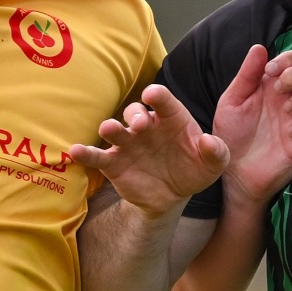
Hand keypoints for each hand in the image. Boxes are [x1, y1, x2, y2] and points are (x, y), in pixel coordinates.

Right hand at [68, 85, 229, 219]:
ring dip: (110, 127)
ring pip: (115, 130)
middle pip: (136, 112)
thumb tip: (210, 142)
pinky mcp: (114, 163)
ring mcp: (128, 143)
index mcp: (171, 119)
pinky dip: (85, 153)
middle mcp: (146, 126)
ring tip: (107, 130)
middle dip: (135, 115)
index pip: (164, 101)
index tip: (153, 94)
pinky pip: (97, 156)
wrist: (172, 196)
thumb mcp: (212, 165)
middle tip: (139, 124)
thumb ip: (217, 152)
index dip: (158, 96)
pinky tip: (74, 151)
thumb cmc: (193, 170)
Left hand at [212, 46, 291, 209]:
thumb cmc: (233, 135)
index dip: (290, 59)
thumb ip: (246, 75)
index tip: (270, 71)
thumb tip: (259, 47)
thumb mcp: (232, 101)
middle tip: (279, 89)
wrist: (234, 171)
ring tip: (287, 110)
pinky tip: (290, 131)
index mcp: (276, 84)